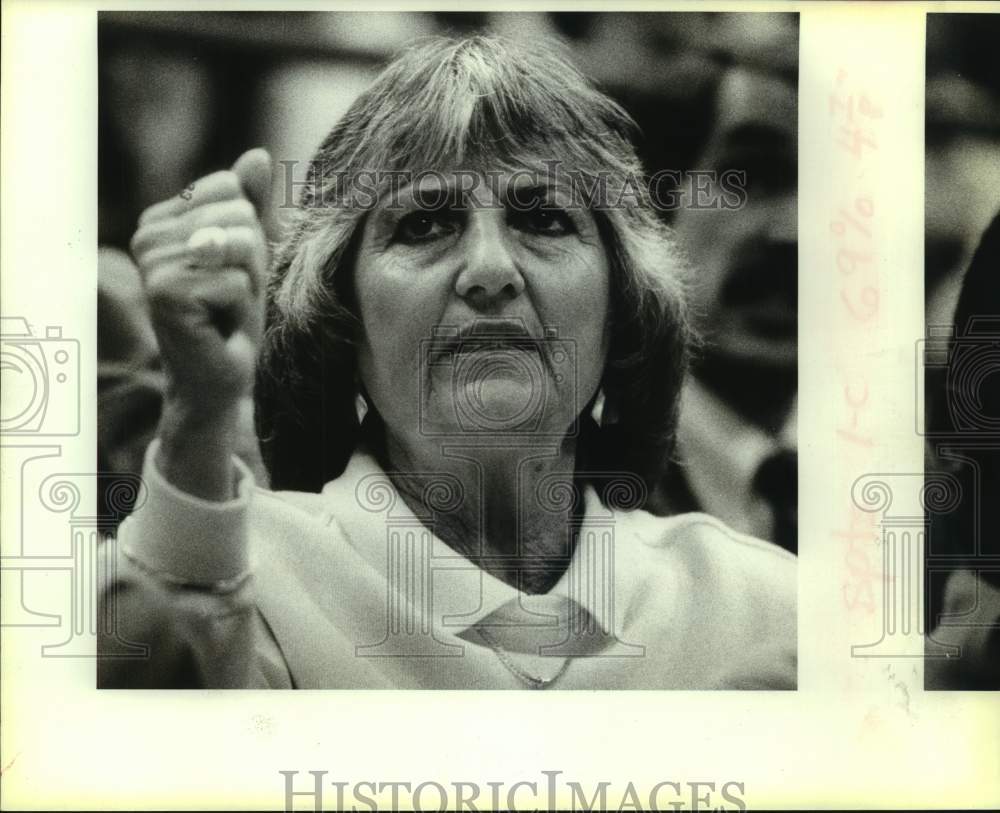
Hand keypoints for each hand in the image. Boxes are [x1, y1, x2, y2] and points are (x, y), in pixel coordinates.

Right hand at [130, 149, 271, 497]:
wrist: (219, 376)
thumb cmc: (231, 314)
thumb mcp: (247, 253)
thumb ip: (251, 203)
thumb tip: (258, 155)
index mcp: (160, 219)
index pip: (233, 190)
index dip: (249, 234)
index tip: (228, 270)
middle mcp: (146, 236)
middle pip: (239, 216)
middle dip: (251, 261)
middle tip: (229, 295)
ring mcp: (152, 265)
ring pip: (239, 246)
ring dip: (247, 284)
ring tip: (223, 308)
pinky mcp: (166, 294)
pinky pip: (235, 281)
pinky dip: (240, 307)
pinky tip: (218, 325)